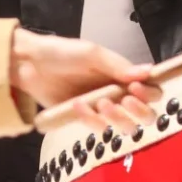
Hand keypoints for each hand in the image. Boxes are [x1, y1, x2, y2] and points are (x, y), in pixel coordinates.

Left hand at [10, 29, 161, 133]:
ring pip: (124, 127)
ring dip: (118, 118)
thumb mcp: (91, 53)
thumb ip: (118, 66)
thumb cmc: (62, 52)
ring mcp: (101, 109)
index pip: (151, 91)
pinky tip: (78, 105)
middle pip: (145, 116)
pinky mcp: (84, 119)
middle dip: (140, 111)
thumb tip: (148, 72)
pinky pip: (97, 128)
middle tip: (125, 100)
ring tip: (102, 103)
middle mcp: (118, 94)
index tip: (136, 88)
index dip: (150, 94)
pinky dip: (91, 119)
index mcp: (123, 75)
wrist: (30, 63)